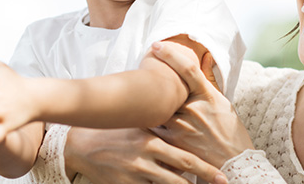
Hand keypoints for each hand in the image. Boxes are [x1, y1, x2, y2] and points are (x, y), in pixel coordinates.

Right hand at [65, 127, 226, 183]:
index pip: (186, 158)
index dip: (206, 169)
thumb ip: (162, 131)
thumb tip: (188, 131)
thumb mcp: (141, 126)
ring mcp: (134, 175)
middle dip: (203, 181)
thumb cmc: (117, 132)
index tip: (222, 176)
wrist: (81, 144)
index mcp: (153, 141)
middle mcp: (145, 159)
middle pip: (181, 177)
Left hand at [151, 42, 254, 167]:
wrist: (233, 162)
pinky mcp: (173, 143)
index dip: (170, 55)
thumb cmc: (230, 132)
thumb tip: (206, 56)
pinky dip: (149, 123)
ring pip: (158, 109)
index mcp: (207, 96)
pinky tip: (142, 119)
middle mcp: (194, 108)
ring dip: (149, 104)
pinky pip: (155, 128)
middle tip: (140, 70)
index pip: (187, 69)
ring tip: (137, 98)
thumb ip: (209, 81)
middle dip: (152, 80)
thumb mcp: (223, 103)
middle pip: (166, 88)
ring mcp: (182, 126)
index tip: (157, 45)